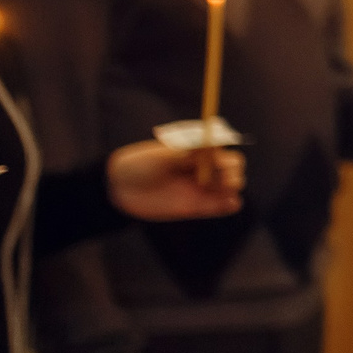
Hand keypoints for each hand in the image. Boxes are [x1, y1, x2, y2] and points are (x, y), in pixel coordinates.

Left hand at [106, 141, 242, 221]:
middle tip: (216, 177)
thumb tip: (207, 146)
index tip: (213, 158)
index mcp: (197, 151)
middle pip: (233, 167)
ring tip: (216, 189)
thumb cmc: (139, 165)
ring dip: (232, 186)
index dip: (224, 152)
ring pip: (231, 186)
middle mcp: (203, 168)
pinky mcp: (198, 206)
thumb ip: (183, 154)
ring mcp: (202, 187)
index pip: (224, 148)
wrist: (120, 189)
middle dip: (231, 171)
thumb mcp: (159, 157)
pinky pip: (222, 206)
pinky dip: (231, 205)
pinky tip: (230, 203)